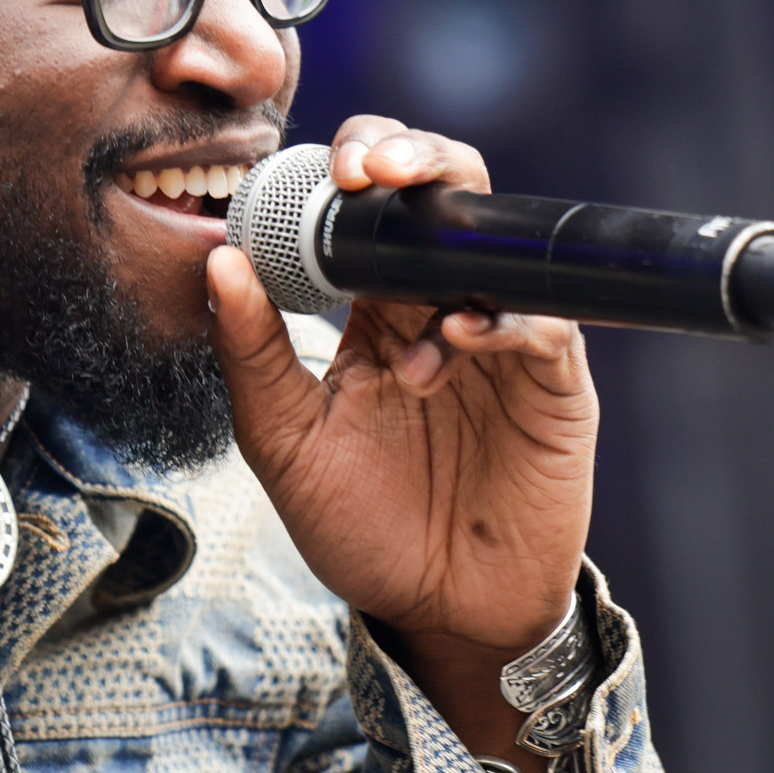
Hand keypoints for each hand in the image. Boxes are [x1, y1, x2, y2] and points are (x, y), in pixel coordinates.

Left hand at [205, 115, 597, 762]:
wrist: (439, 612)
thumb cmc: (364, 530)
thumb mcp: (284, 445)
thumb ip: (252, 356)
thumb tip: (220, 263)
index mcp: (373, 312)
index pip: (371, 209)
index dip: (353, 165)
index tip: (326, 170)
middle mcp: (441, 308)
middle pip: (441, 196)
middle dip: (411, 161)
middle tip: (372, 173)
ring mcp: (502, 342)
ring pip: (496, 244)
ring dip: (448, 248)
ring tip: (413, 314)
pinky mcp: (553, 384)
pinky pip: (543, 322)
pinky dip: (503, 318)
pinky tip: (460, 339)